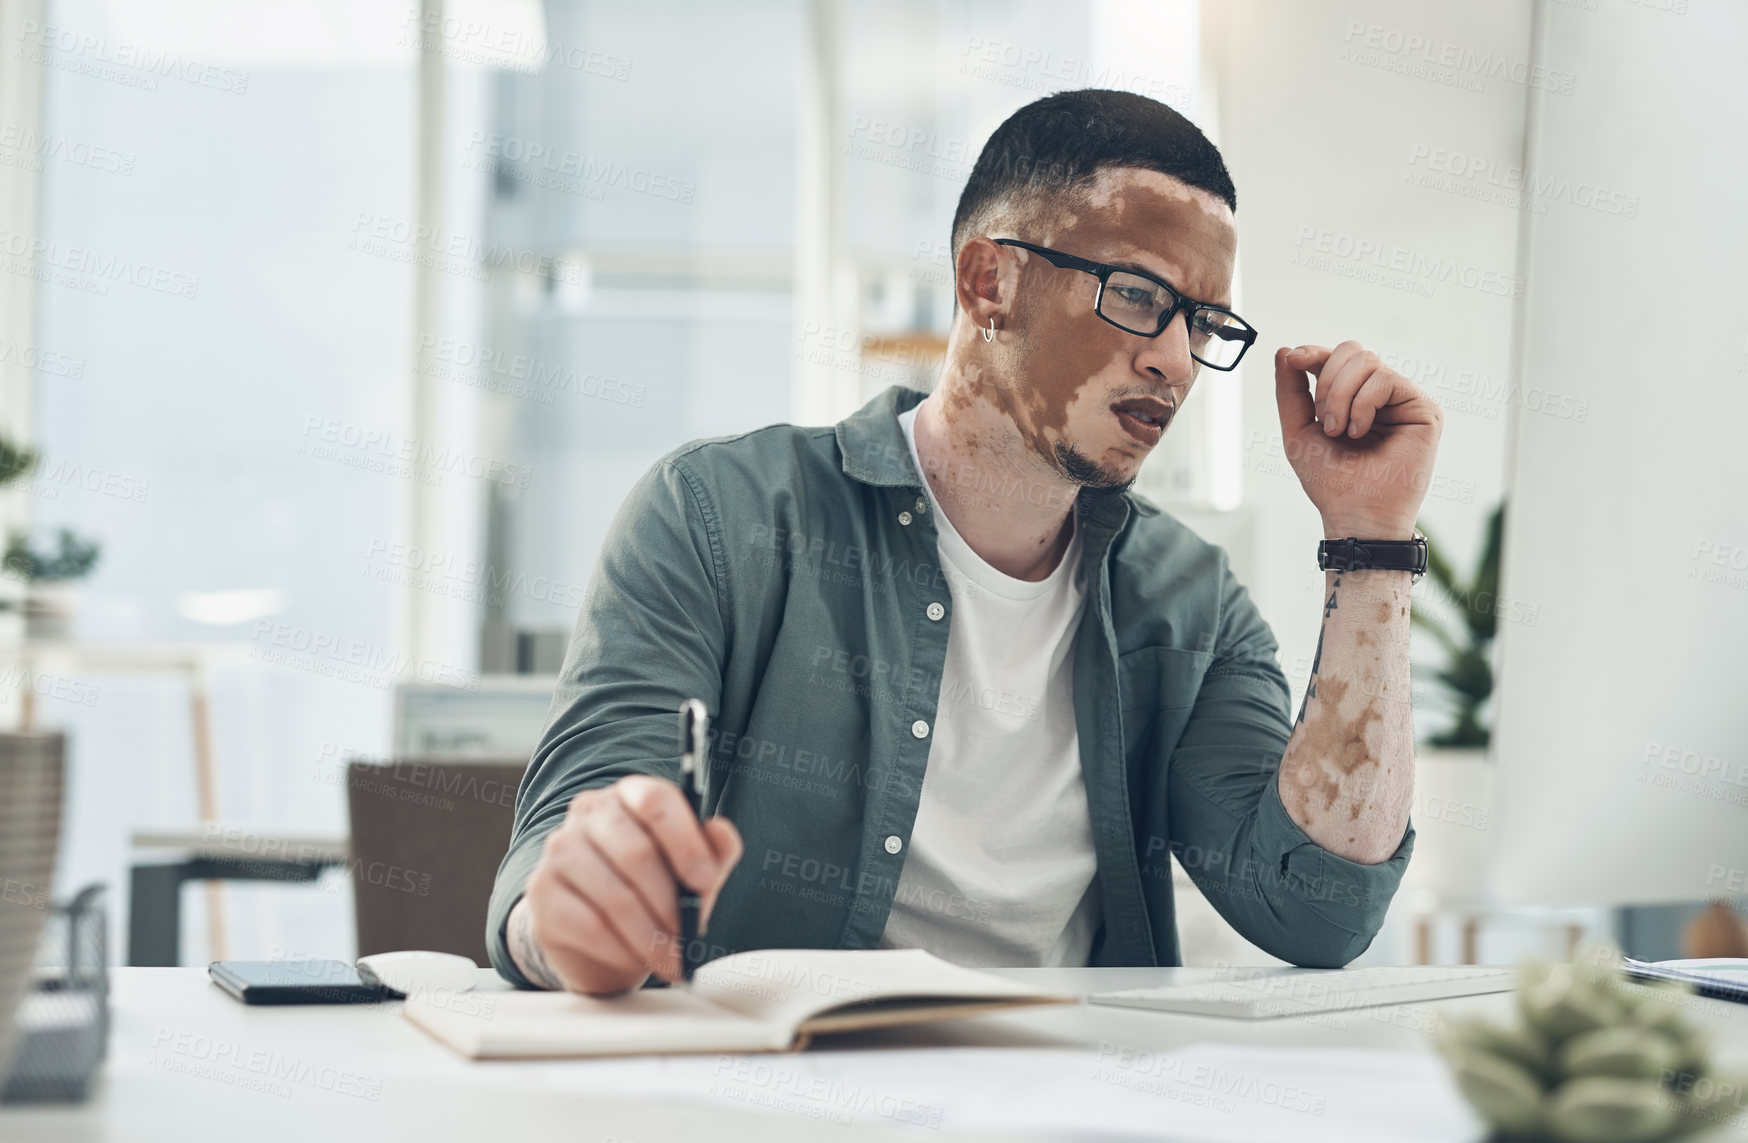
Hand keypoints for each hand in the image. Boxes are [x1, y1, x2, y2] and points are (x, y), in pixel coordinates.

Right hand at [512, 774, 742, 994]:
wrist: (596, 933)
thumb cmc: (651, 891)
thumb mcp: (690, 871)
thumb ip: (713, 852)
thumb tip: (722, 833)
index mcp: (630, 795)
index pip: (655, 800)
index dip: (686, 841)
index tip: (706, 881)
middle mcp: (589, 813)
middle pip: (637, 852)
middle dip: (671, 904)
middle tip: (689, 937)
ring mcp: (560, 851)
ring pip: (615, 896)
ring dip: (650, 936)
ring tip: (671, 959)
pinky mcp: (542, 894)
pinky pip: (589, 925)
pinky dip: (622, 950)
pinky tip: (636, 961)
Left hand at [1273, 342, 1443, 538]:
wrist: (1355, 512)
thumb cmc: (1330, 480)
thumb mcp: (1299, 430)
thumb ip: (1291, 391)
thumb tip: (1284, 350)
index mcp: (1352, 398)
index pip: (1336, 358)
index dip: (1314, 353)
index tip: (1294, 359)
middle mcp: (1380, 396)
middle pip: (1353, 350)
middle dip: (1328, 380)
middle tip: (1325, 421)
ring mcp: (1403, 401)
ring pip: (1368, 361)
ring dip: (1342, 395)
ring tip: (1341, 431)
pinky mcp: (1424, 409)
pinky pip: (1386, 379)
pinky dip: (1362, 404)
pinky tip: (1360, 432)